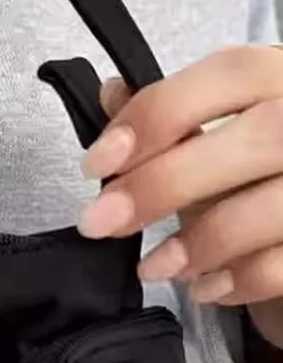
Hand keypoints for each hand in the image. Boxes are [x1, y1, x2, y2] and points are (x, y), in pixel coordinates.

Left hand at [78, 46, 282, 348]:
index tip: (97, 162)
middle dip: (165, 182)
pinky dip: (238, 281)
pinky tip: (204, 288)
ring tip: (153, 267)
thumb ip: (170, 117)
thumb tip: (110, 93)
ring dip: (199, 242)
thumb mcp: (218, 139)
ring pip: (274, 207)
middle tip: (102, 221)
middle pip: (258, 138)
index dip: (158, 114)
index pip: (232, 73)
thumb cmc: (258, 177)